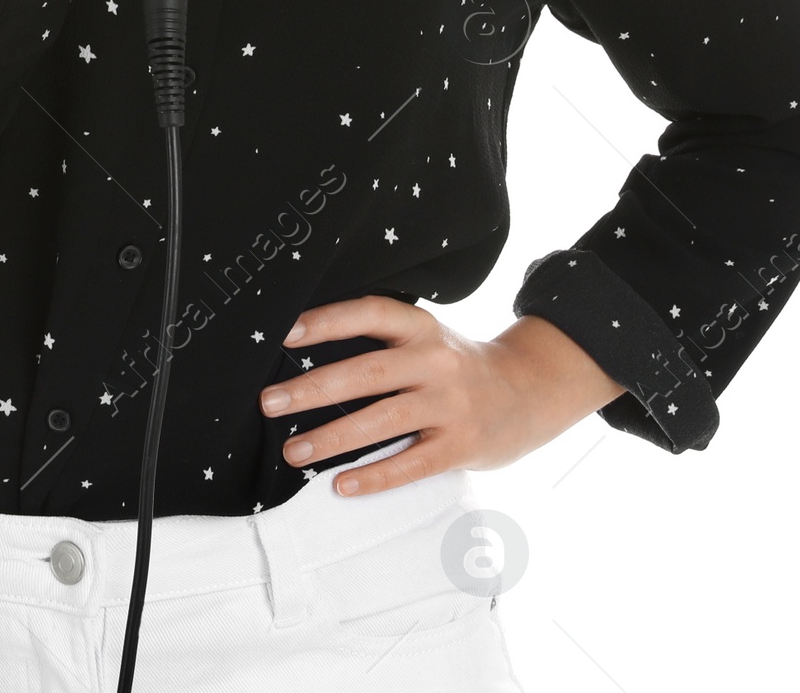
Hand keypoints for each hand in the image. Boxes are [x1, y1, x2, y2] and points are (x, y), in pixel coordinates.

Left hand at [258, 296, 627, 496]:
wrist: (529, 391)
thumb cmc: (457, 365)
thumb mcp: (427, 338)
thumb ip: (383, 341)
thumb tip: (306, 352)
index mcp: (422, 327)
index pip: (371, 314)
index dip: (328, 320)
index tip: (285, 333)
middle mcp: (436, 361)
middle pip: (368, 372)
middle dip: (313, 388)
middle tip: (270, 402)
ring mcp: (451, 404)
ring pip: (383, 420)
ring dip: (332, 438)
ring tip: (294, 451)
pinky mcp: (461, 446)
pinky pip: (412, 464)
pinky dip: (375, 476)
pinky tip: (342, 485)